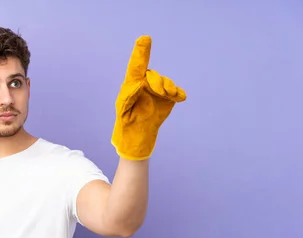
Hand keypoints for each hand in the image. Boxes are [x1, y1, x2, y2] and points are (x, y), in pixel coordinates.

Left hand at [111, 35, 186, 159]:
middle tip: (161, 92)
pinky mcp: (167, 99)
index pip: (136, 66)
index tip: (144, 38)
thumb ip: (128, 96)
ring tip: (169, 95)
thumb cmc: (127, 121)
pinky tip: (179, 98)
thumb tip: (137, 82)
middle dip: (158, 81)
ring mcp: (157, 91)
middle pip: (153, 75)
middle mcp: (145, 84)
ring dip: (168, 87)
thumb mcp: (124, 111)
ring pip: (165, 82)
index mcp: (132, 85)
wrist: (139, 135)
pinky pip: (176, 92)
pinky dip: (178, 94)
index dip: (141, 52)